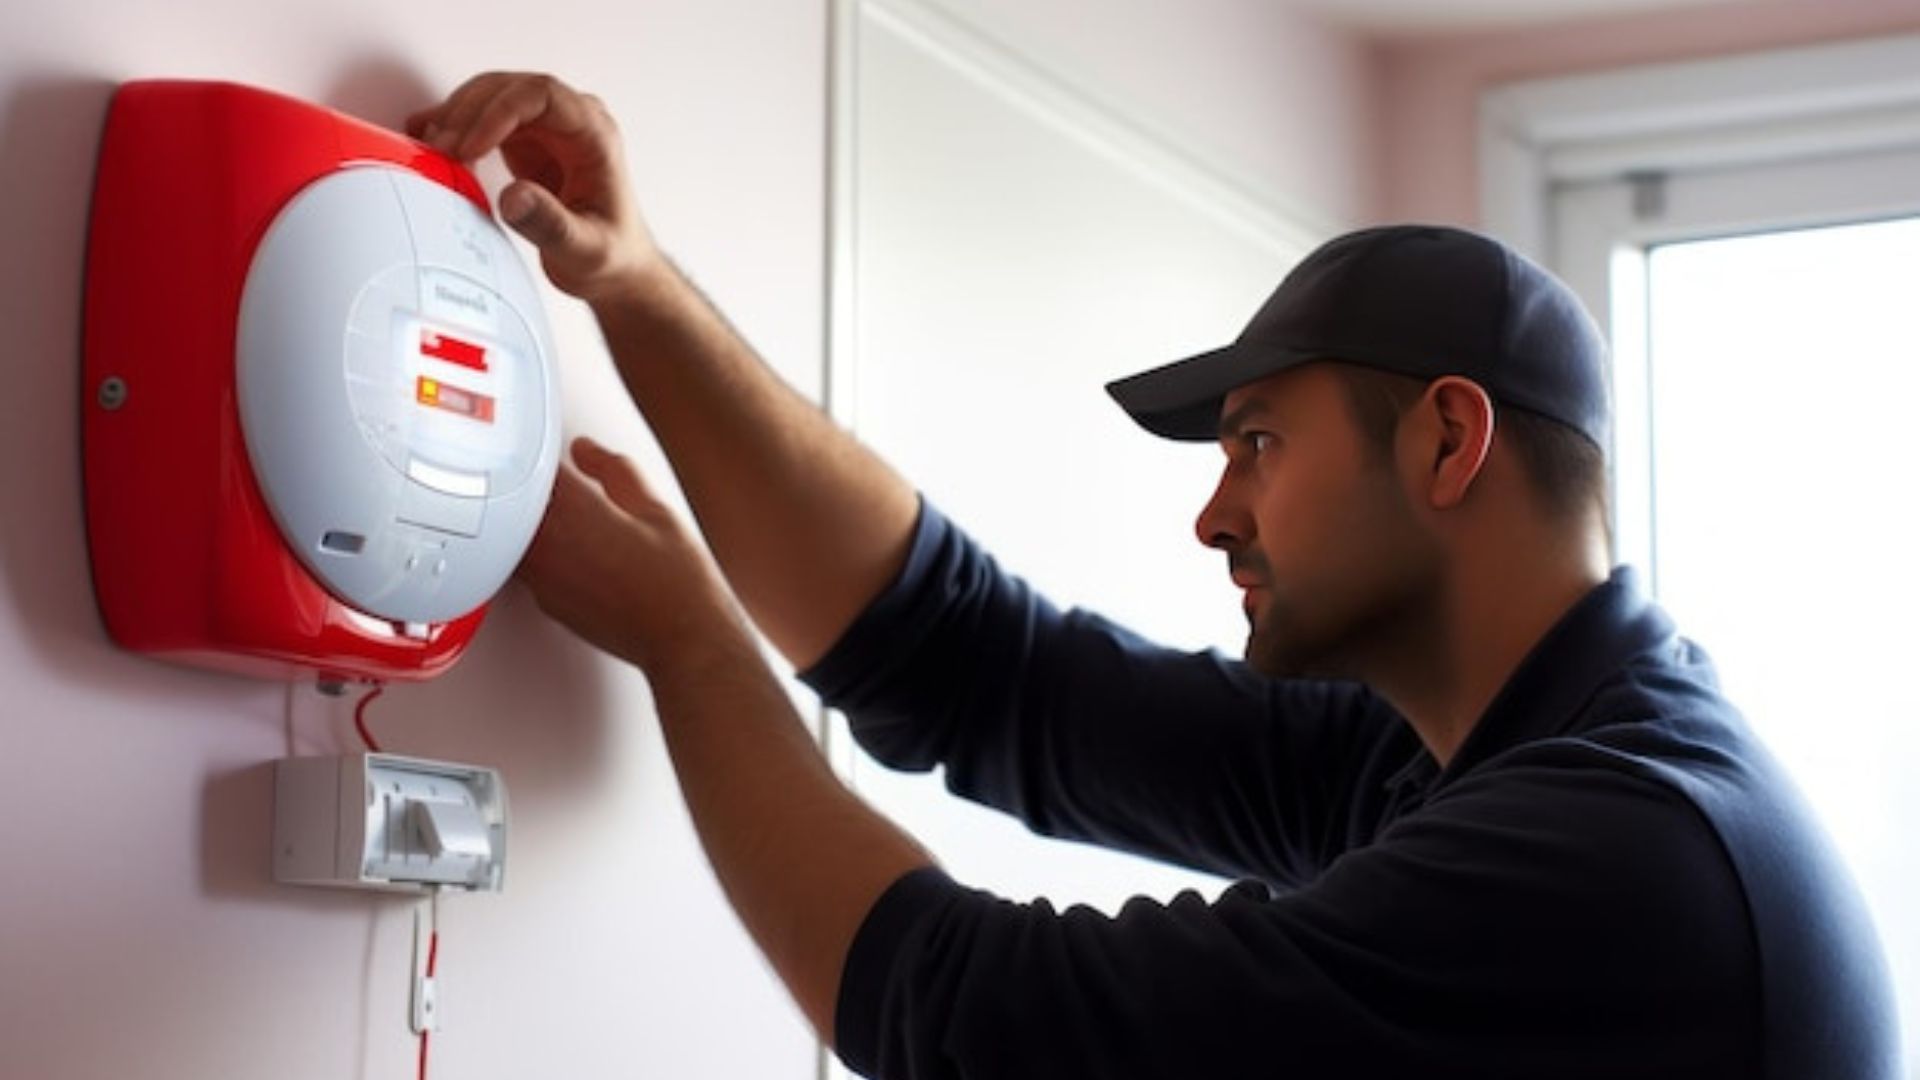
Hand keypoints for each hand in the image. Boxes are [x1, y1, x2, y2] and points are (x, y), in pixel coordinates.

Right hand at [406, 73, 660, 305]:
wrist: (614, 267)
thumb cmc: (611, 255)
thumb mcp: (585, 250)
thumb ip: (551, 225)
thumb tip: (514, 197)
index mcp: (595, 135)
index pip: (544, 95)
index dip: (501, 111)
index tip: (471, 145)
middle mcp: (572, 121)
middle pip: (510, 89)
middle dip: (470, 114)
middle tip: (442, 151)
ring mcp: (546, 127)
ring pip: (491, 97)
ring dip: (457, 117)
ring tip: (433, 151)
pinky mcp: (524, 140)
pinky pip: (483, 118)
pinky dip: (455, 126)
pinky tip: (429, 137)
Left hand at [516, 437, 749, 672]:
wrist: (683, 639)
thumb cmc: (677, 582)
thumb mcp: (655, 509)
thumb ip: (614, 470)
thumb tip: (585, 451)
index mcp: (574, 511)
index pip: (534, 465)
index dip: (542, 452)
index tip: (559, 454)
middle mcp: (548, 545)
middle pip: (513, 502)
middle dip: (532, 488)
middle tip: (560, 484)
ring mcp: (542, 579)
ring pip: (513, 537)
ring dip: (531, 523)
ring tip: (569, 520)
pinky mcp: (547, 604)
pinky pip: (528, 568)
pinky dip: (542, 555)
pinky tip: (576, 556)